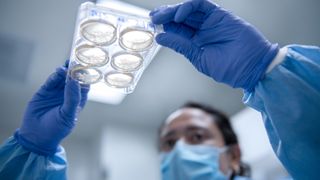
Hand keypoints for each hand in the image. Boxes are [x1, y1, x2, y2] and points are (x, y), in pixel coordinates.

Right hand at [15, 62, 89, 155]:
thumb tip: (75, 81)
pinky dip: (54, 76)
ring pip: (63, 77)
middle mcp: (68, 94)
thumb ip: (72, 98)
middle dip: (75, 70)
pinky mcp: (45, 91)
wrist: (36, 136)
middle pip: (74, 78)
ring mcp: (56, 92)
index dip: (86, 76)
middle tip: (75, 62)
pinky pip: (51, 81)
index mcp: (78, 100)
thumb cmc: (57, 129)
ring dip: (65, 71)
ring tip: (65, 67)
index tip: (86, 69)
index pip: (85, 84)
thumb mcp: (68, 115)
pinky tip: (57, 72)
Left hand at [150, 0, 278, 90]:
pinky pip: (202, 6)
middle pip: (181, 19)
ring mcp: (210, 22)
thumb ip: (181, 45)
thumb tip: (161, 37)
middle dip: (166, 17)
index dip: (165, 27)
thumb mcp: (199, 58)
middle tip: (153, 18)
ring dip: (174, 11)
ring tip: (161, 15)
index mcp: (197, 43)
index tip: (152, 26)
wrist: (251, 68)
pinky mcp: (220, 15)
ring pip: (189, 11)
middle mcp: (202, 31)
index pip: (178, 31)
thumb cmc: (229, 68)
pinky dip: (189, 7)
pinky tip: (179, 15)